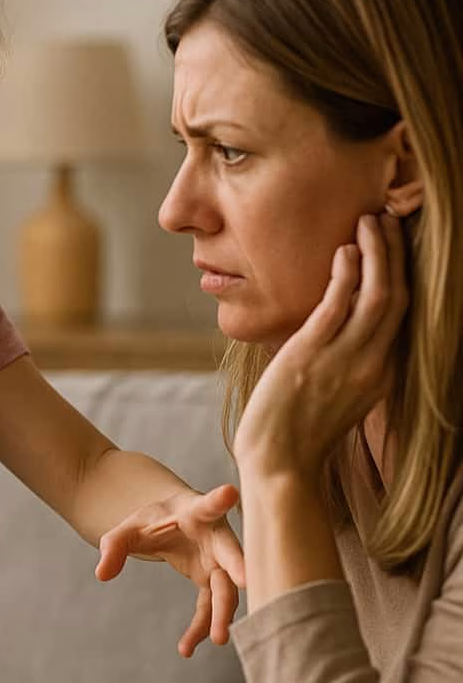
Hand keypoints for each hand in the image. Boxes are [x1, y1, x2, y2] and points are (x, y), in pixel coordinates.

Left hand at [94, 483, 243, 656]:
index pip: (207, 505)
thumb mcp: (127, 529)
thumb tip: (101, 575)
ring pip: (226, 587)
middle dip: (238, 567)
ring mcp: (217, 561)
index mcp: (194, 512)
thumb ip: (113, 546)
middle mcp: (214, 536)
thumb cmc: (152, 521)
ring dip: (223, 612)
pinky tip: (186, 648)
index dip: (218, 500)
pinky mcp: (211, 580)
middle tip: (245, 582)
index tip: (229, 492)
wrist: (167, 524)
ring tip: (217, 638)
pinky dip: (201, 626)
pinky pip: (210, 607)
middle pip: (229, 552)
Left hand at [233, 212, 406, 481]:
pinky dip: (346, 275)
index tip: (396, 244)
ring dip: (377, 253)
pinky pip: (338, 307)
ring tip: (369, 220)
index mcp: (382, 374)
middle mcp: (373, 365)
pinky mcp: (311, 357)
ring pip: (379, 295)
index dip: (404, 274)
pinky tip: (344, 251)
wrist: (279, 464)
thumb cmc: (297, 431)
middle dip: (398, 254)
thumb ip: (344, 362)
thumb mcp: (335, 394)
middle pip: (400, 297)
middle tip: (388, 218)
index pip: (404, 315)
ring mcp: (345, 361)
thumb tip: (335, 330)